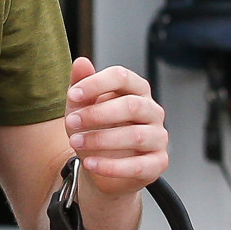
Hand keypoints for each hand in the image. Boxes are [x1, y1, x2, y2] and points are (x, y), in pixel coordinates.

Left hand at [65, 58, 168, 196]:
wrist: (102, 167)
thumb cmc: (95, 131)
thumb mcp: (82, 108)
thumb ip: (81, 85)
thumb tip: (81, 62)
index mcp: (137, 91)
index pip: (122, 77)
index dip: (97, 84)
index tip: (73, 95)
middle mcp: (152, 111)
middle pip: (132, 105)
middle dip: (98, 114)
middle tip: (72, 122)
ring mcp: (158, 138)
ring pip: (136, 136)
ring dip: (101, 139)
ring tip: (76, 143)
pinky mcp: (158, 163)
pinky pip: (138, 165)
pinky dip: (111, 166)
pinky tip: (91, 164)